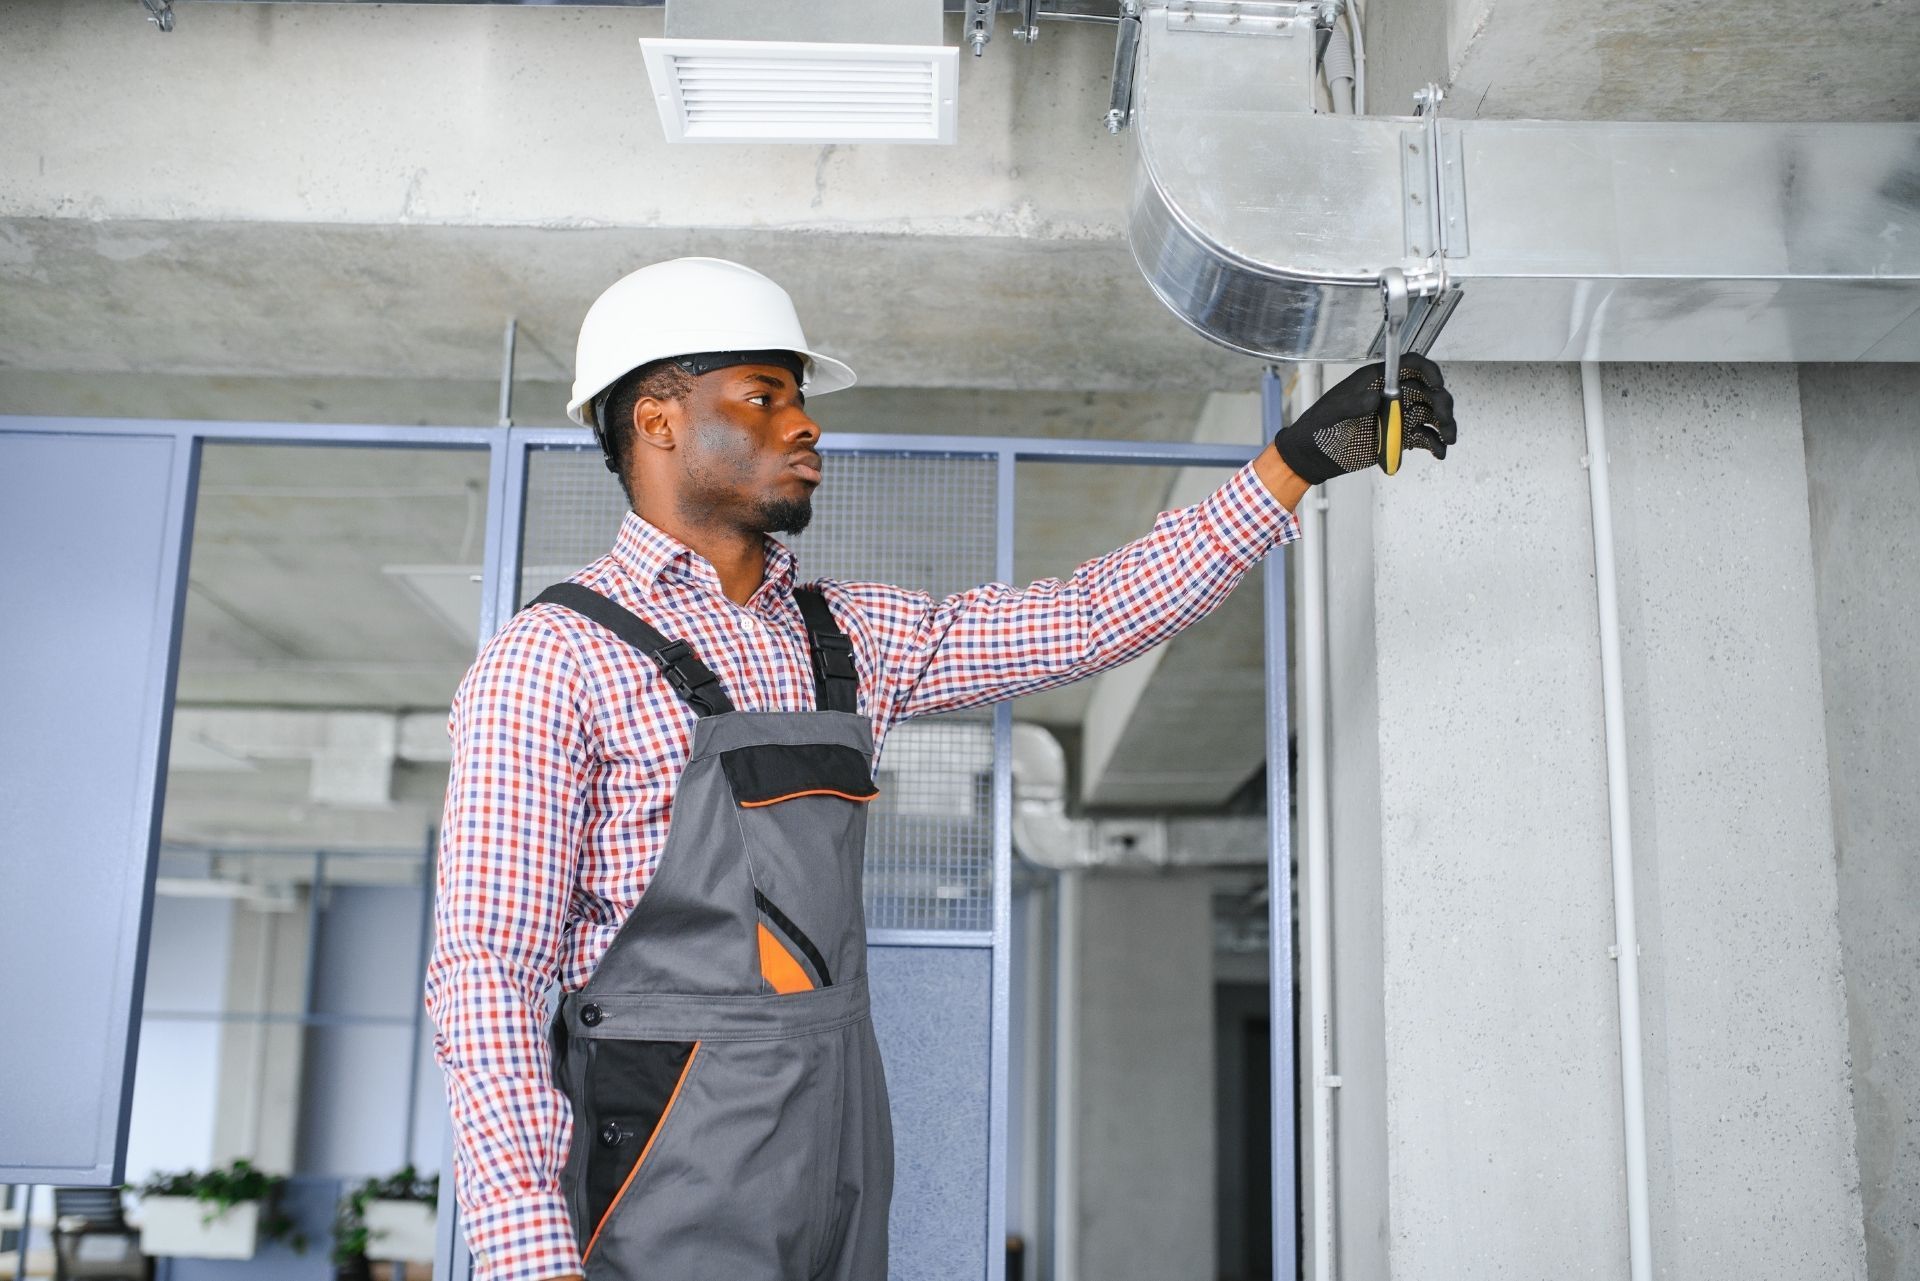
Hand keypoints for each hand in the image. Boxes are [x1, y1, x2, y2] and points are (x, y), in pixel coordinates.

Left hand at [1274, 355, 1455, 483]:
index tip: (1437, 384)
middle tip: (1444, 419)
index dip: (1428, 370)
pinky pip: (1424, 437)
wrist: (1313, 455)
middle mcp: (1391, 396)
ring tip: (1448, 439)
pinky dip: (1435, 444)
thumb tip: (1376, 398)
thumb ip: (1353, 404)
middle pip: (1428, 391)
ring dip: (1445, 424)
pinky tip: (1438, 453)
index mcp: (1376, 381)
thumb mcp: (1331, 413)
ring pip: (1431, 414)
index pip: (1410, 365)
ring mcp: (1397, 417)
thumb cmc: (1317, 427)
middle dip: (1441, 402)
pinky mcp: (1398, 437)